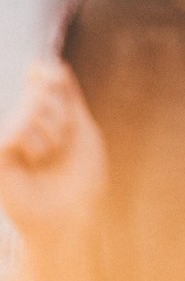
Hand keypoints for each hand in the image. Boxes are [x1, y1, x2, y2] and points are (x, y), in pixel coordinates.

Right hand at [0, 61, 106, 242]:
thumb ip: (68, 97)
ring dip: (53, 132)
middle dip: (62, 113)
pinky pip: (11, 132)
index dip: (48, 72)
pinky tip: (33, 161)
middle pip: (43, 89)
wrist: (72, 215)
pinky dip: (32, 143)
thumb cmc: (80, 175)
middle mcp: (22, 123)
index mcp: (43, 115)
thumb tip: (56, 65)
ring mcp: (9, 140)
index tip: (53, 77)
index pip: (42, 77)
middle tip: (61, 142)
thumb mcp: (80, 128)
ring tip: (49, 156)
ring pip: (31, 107)